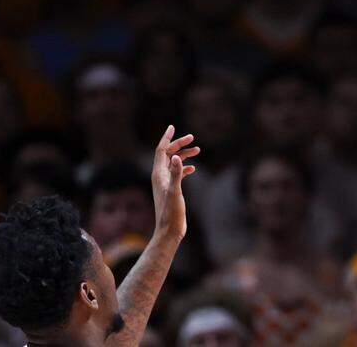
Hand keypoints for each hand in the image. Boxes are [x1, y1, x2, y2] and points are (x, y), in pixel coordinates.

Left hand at [150, 125, 198, 239]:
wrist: (169, 230)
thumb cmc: (171, 213)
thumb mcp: (175, 192)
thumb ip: (176, 174)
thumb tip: (176, 157)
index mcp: (159, 175)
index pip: (161, 151)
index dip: (167, 138)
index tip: (172, 126)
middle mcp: (160, 177)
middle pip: (167, 154)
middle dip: (179, 144)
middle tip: (192, 137)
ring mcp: (165, 183)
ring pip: (173, 163)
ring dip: (184, 154)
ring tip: (198, 149)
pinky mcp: (171, 190)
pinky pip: (177, 173)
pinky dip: (185, 167)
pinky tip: (194, 168)